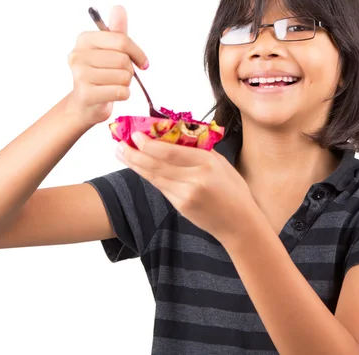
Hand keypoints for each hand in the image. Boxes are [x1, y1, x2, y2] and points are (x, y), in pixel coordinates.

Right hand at [65, 5, 148, 126]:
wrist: (86, 103)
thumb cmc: (101, 74)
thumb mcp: (109, 50)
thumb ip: (116, 31)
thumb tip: (118, 8)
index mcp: (84, 39)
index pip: (121, 40)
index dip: (137, 53)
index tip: (142, 63)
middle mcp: (78, 55)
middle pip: (123, 60)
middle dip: (129, 71)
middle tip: (120, 76)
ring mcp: (80, 75)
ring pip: (124, 77)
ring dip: (126, 84)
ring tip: (113, 85)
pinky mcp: (86, 94)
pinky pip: (121, 92)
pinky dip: (123, 95)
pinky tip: (112, 95)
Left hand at [116, 131, 260, 242]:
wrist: (239, 224)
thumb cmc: (234, 191)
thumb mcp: (222, 164)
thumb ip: (200, 151)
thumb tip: (176, 137)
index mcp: (207, 163)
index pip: (171, 151)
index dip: (149, 144)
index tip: (135, 135)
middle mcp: (195, 179)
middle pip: (156, 164)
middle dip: (134, 153)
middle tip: (119, 143)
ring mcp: (186, 195)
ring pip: (154, 176)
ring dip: (135, 164)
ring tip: (121, 153)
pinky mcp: (180, 207)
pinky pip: (160, 187)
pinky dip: (147, 176)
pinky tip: (138, 168)